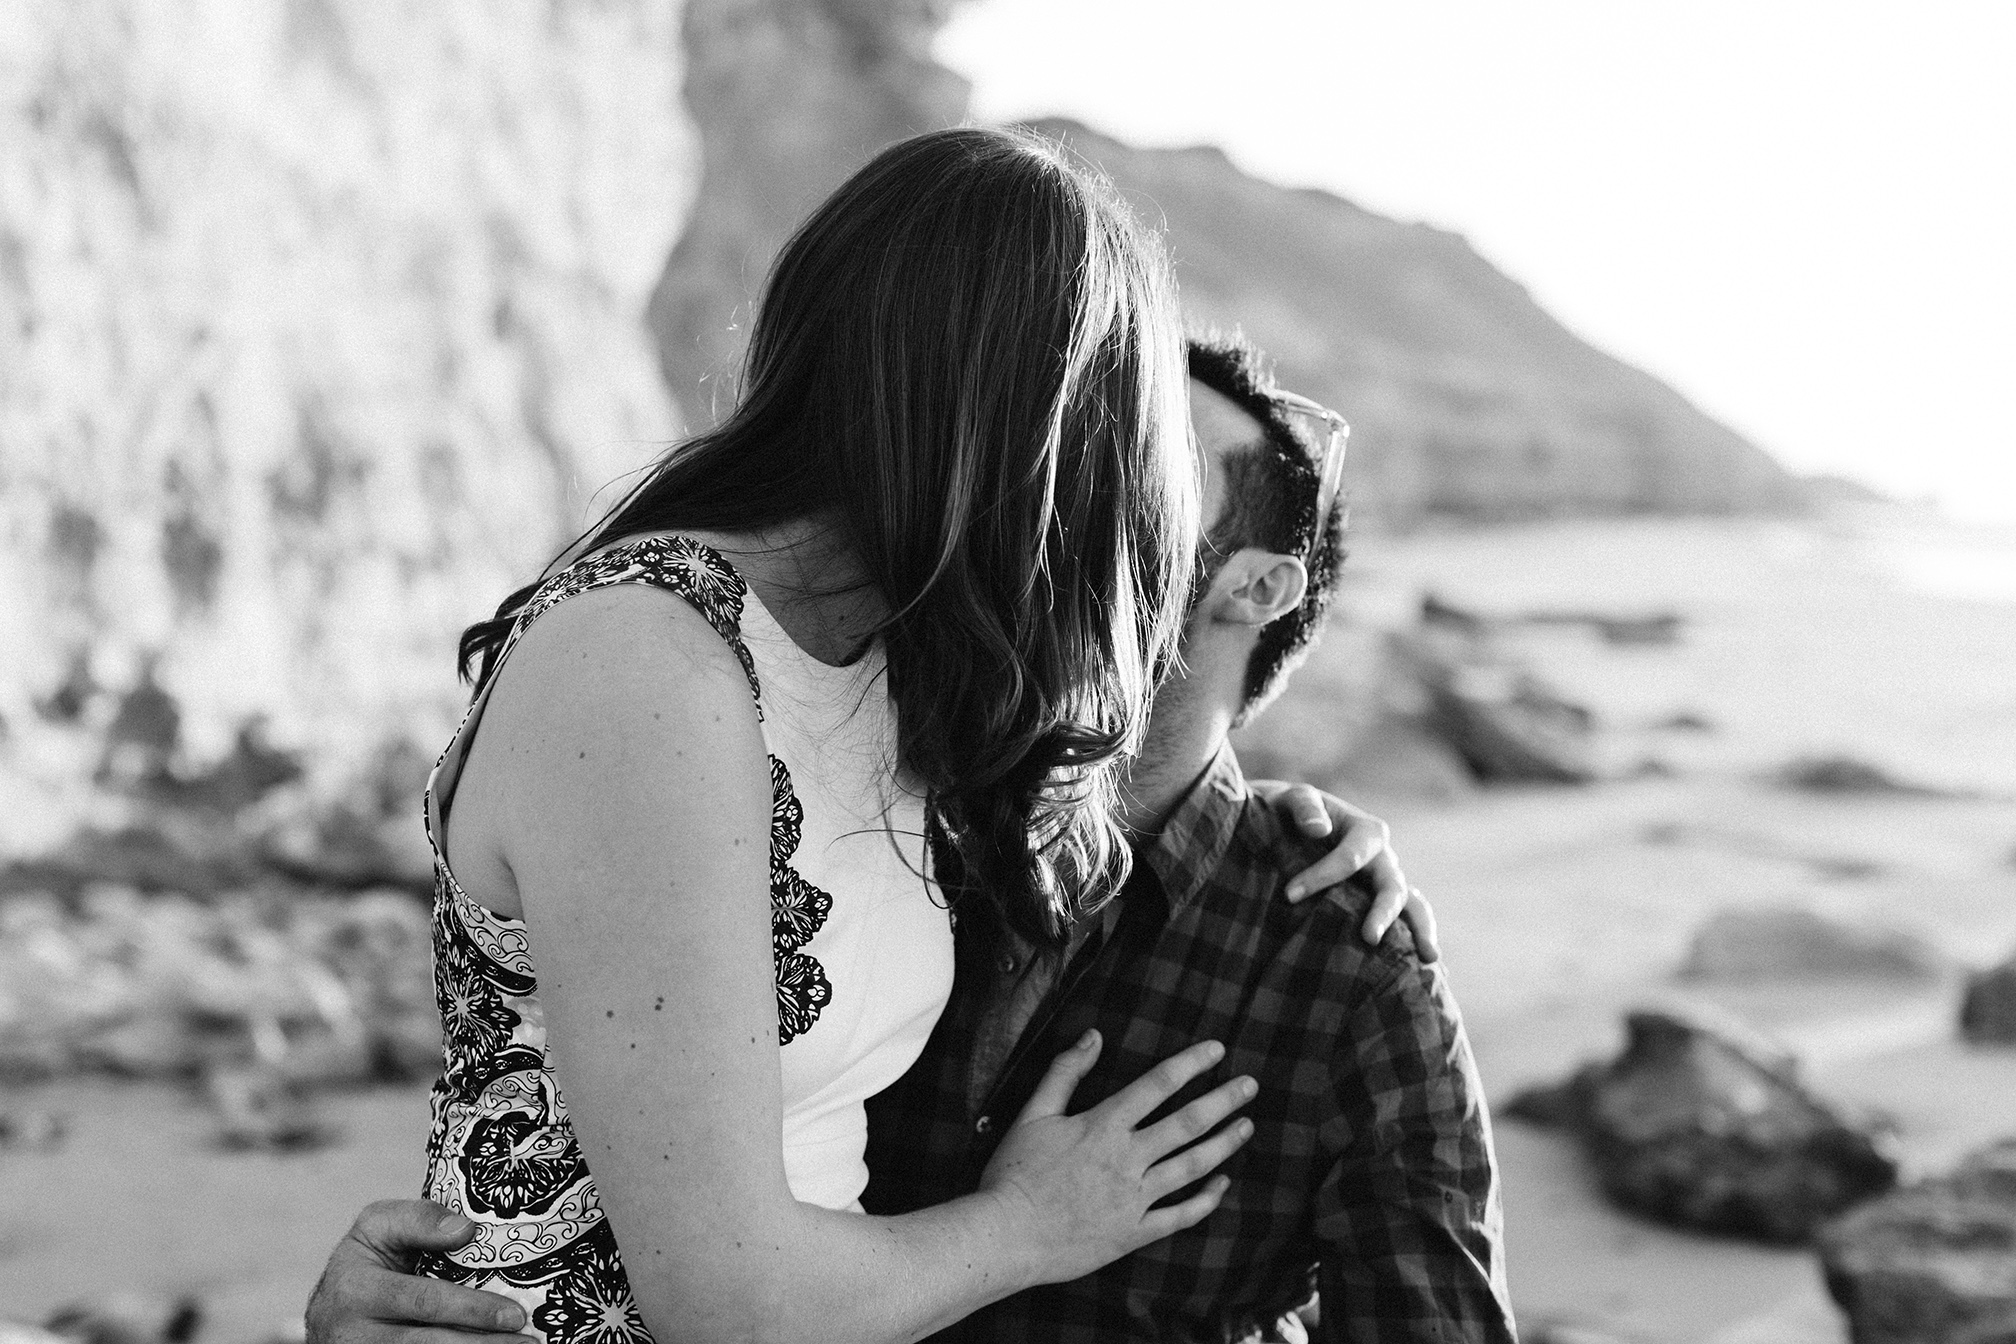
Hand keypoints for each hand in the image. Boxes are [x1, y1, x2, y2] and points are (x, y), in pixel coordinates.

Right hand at [306, 1200, 531, 1343]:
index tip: (513, 1314)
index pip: (424, 1301)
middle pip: (430, 1343)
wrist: (331, 1309)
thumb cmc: (366, 1260)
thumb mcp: (379, 1226)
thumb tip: (466, 1229)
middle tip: (528, 1341)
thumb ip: (420, 1219)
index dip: (472, 1309)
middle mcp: (355, 1334)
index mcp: (357, 1289)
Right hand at [978, 1031, 1255, 1285]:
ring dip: (1223, 1144)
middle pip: (1186, 1124)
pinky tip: (1221, 1184)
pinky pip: (1179, 1216)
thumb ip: (1065, 1072)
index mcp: (1103, 1127)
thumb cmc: (1013, 1174)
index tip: (1217, 1050)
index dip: (1191, 1064)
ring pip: (1191, 1168)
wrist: (1005, 1236)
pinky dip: (1205, 1200)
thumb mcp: (1033, 1113)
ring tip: (1246, 1126)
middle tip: (1249, 1085)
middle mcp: (1126, 1160)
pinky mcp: (1133, 1233)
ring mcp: (1134, 1199)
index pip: (1157, 1085)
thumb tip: (1093, 1035)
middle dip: (1222, 1101)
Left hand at [1252, 781, 1440, 961]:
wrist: (1286, 825)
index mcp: (1366, 831)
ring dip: (1419, 929)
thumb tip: (1320, 830)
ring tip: (1428, 957)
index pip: (1351, 858)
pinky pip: (1403, 919)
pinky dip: (1412, 938)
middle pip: (1392, 885)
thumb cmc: (1287, 812)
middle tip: (1369, 938)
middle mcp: (1382, 859)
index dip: (1322, 876)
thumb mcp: (1290, 799)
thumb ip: (1305, 807)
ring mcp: (1385, 882)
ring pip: (1411, 904)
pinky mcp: (1378, 902)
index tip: (1289, 895)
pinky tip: (1421, 967)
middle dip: (1383, 911)